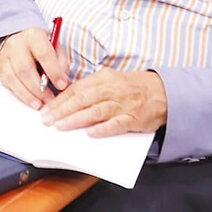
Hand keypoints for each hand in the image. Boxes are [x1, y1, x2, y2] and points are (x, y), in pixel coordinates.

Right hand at [0, 27, 69, 109]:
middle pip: (25, 68)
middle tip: (50, 99)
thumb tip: (63, 81)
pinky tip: (30, 101)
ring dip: (28, 95)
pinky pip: (7, 83)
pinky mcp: (0, 67)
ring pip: (13, 78)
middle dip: (39, 88)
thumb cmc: (41, 45)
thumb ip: (61, 63)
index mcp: (34, 35)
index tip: (62, 85)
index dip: (53, 71)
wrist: (21, 40)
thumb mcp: (55, 47)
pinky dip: (20, 94)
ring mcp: (5, 55)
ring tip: (40, 104)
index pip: (43, 53)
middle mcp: (16, 44)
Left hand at [40, 68, 167, 137]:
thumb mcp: (112, 80)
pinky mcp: (134, 118)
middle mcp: (112, 89)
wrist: (165, 93)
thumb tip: (68, 100)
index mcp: (105, 78)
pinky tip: (90, 133)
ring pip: (95, 111)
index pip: (77, 89)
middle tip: (47, 120)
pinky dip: (103, 128)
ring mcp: (123, 104)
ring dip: (76, 119)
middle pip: (82, 99)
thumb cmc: (135, 87)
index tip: (46, 109)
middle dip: (62, 110)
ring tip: (61, 126)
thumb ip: (93, 89)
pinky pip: (116, 124)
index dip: (60, 100)